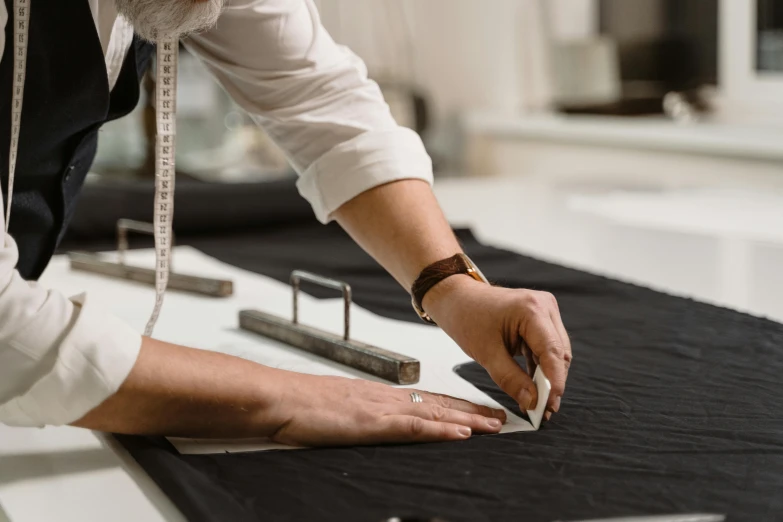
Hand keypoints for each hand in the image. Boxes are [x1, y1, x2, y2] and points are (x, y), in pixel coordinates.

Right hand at [268, 373, 506, 446]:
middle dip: (474, 411)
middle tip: (504, 417)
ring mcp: (383, 410)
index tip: (482, 411)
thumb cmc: (307, 405)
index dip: (459, 406)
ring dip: (469, 419)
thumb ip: (367, 414)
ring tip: (496, 425)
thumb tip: (382, 422)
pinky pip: (413, 426)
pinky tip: (460, 432)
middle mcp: (389, 400)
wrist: (284, 399)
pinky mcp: (373, 424)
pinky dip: (439, 429)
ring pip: (435, 413)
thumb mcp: (344, 409)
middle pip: (441, 404)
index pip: (430, 401)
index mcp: (382, 398)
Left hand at [423, 276, 570, 416]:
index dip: (554, 381)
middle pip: (558, 353)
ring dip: (547, 378)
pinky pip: (546, 349)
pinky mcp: (540, 320)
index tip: (550, 406)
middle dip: (552, 383)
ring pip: (555, 353)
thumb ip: (511, 379)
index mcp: (532, 309)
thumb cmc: (467, 318)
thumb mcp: (486, 353)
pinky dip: (540, 369)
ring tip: (538, 406)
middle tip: (543, 412)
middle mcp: (544, 306)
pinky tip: (534, 389)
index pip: (552, 351)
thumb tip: (532, 402)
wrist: (457, 299)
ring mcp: (544, 312)